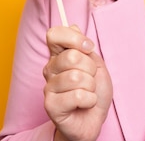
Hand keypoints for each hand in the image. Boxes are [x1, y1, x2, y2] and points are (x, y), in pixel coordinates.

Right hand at [43, 25, 112, 140]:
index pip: (55, 34)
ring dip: (90, 87)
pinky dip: (89, 100)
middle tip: (90, 79)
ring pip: (77, 77)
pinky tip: (84, 104)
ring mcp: (48, 87)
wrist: (93, 120)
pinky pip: (78, 96)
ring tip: (87, 93)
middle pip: (72, 56)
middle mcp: (50, 69)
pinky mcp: (50, 105)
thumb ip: (84, 46)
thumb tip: (73, 25)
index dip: (74, 38)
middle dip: (90, 69)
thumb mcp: (95, 64)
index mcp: (59, 55)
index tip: (88, 48)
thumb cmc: (94, 91)